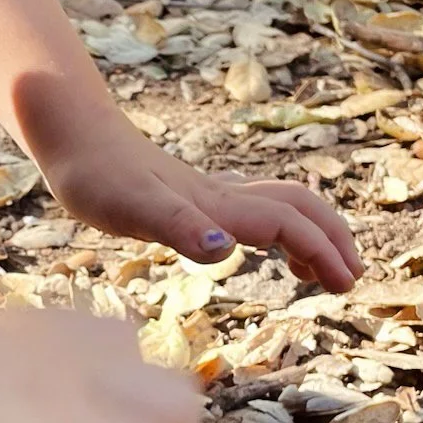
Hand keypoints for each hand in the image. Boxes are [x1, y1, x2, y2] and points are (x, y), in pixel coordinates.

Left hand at [35, 108, 363, 291]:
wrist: (72, 138)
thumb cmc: (97, 177)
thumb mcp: (132, 210)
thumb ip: (178, 229)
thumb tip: (224, 251)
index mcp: (217, 205)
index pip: (288, 223)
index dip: (321, 250)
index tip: (344, 284)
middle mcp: (221, 197)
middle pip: (298, 206)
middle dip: (331, 238)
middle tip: (350, 278)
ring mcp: (207, 193)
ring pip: (278, 205)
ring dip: (308, 233)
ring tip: (319, 270)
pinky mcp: (189, 196)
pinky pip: (250, 209)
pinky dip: (273, 228)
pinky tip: (260, 244)